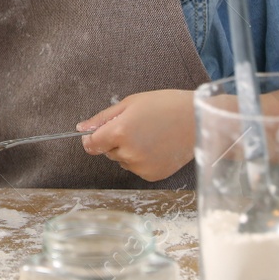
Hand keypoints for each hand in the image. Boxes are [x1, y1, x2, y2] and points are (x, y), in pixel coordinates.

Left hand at [77, 90, 195, 182]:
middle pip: (107, 151)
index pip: (90, 145)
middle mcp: (129, 153)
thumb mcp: (129, 104)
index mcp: (119, 133)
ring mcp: (142, 166)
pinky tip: (157, 146)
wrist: (198, 119)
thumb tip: (80, 129)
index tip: (99, 132)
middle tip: (136, 126)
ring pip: (122, 160)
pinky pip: (137, 168)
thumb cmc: (164, 105)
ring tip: (150, 135)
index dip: (91, 138)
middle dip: (115, 140)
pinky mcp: (153, 175)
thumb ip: (102, 118)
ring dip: (129, 150)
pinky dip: (142, 159)